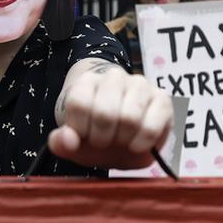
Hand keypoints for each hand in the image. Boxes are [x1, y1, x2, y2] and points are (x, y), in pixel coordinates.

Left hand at [49, 66, 172, 169]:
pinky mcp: (162, 99)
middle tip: (104, 142)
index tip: (84, 136)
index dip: (80, 129)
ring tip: (121, 142)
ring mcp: (140, 85)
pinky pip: (151, 127)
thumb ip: (60, 143)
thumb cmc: (94, 135)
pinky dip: (142, 144)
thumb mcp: (72, 144)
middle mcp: (114, 77)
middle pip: (105, 113)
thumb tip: (67, 140)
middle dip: (102, 138)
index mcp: (87, 82)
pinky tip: (137, 145)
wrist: (121, 135)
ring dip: (122, 141)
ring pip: (130, 118)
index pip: (79, 103)